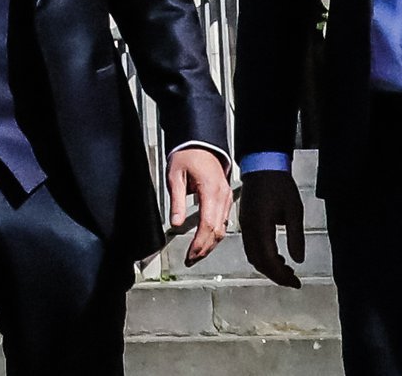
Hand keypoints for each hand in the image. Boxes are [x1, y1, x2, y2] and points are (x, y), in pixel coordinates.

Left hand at [169, 145, 233, 264]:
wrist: (201, 142)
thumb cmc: (188, 155)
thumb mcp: (175, 176)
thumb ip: (176, 201)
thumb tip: (175, 223)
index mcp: (210, 190)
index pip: (208, 225)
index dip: (199, 244)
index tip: (190, 255)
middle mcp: (222, 195)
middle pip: (217, 231)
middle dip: (204, 249)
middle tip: (190, 259)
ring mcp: (226, 197)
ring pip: (222, 228)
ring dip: (210, 244)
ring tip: (196, 253)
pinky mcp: (226, 197)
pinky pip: (223, 221)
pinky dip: (215, 234)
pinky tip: (205, 240)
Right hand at [241, 165, 305, 286]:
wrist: (262, 163)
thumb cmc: (279, 184)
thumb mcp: (294, 209)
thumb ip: (296, 236)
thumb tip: (298, 260)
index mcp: (260, 227)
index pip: (269, 261)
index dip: (282, 276)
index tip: (296, 283)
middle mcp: (249, 230)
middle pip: (259, 262)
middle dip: (276, 275)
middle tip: (292, 280)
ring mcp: (245, 226)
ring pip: (253, 257)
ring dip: (269, 267)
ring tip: (286, 270)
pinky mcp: (245, 222)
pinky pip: (251, 247)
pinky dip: (263, 257)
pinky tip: (276, 256)